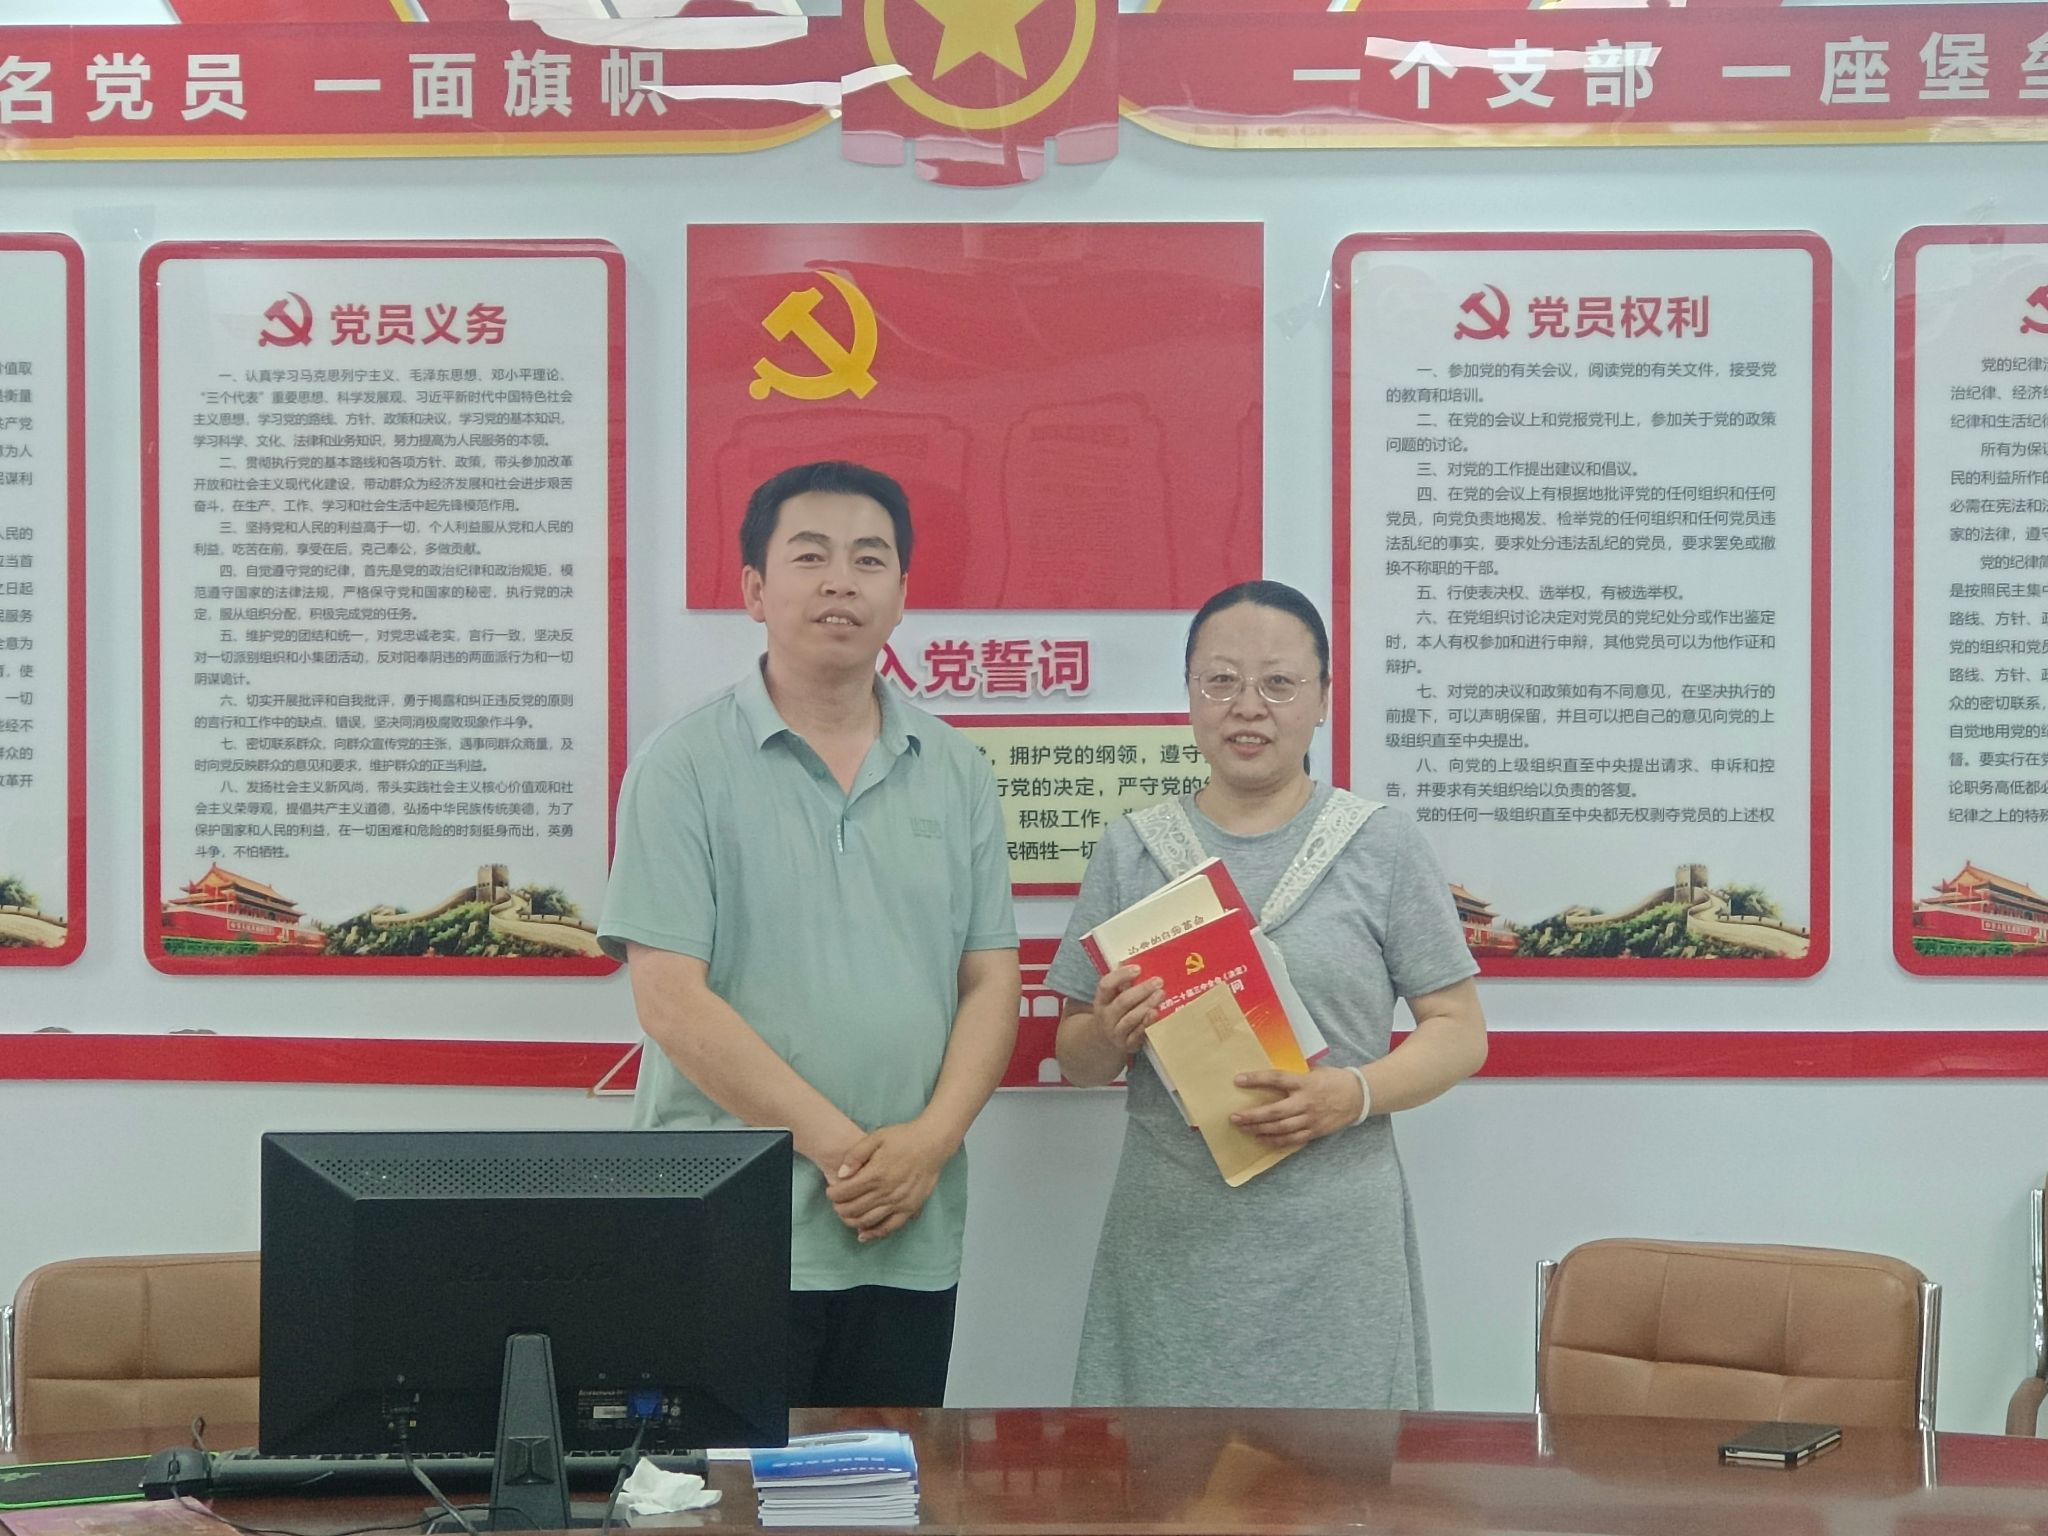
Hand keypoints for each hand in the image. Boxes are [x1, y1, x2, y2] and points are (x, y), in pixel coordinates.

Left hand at [827, 1119, 953, 1242]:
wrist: (932, 1143)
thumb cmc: (904, 1138)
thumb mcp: (876, 1137)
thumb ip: (856, 1155)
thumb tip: (841, 1174)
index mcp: (876, 1173)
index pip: (846, 1192)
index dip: (833, 1194)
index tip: (830, 1192)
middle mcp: (886, 1191)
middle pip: (854, 1209)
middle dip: (840, 1209)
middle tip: (836, 1204)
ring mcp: (899, 1202)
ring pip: (868, 1220)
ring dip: (852, 1221)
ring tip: (846, 1215)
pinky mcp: (910, 1208)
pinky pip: (890, 1227)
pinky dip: (874, 1233)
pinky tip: (864, 1234)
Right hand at [1091, 964, 1163, 1055]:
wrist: (1105, 1041)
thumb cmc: (1115, 1012)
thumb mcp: (1112, 998)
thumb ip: (1122, 983)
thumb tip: (1137, 960)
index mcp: (1101, 1001)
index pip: (1106, 985)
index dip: (1121, 976)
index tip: (1138, 968)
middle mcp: (1106, 1017)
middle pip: (1122, 1002)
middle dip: (1141, 990)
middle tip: (1158, 981)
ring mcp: (1116, 1032)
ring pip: (1131, 1019)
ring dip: (1147, 1005)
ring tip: (1161, 994)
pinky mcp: (1127, 1045)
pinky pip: (1138, 1035)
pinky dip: (1147, 1024)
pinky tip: (1157, 1014)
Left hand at [1229, 1065, 1364, 1147]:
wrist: (1359, 1096)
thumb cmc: (1334, 1079)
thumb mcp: (1315, 1070)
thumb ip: (1295, 1073)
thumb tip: (1272, 1072)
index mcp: (1305, 1082)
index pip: (1276, 1079)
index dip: (1256, 1079)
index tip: (1238, 1080)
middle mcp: (1306, 1102)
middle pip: (1274, 1111)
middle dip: (1252, 1115)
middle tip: (1234, 1117)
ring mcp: (1310, 1119)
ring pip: (1280, 1128)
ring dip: (1259, 1129)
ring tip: (1243, 1129)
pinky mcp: (1314, 1131)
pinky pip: (1291, 1139)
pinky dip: (1275, 1141)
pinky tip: (1261, 1139)